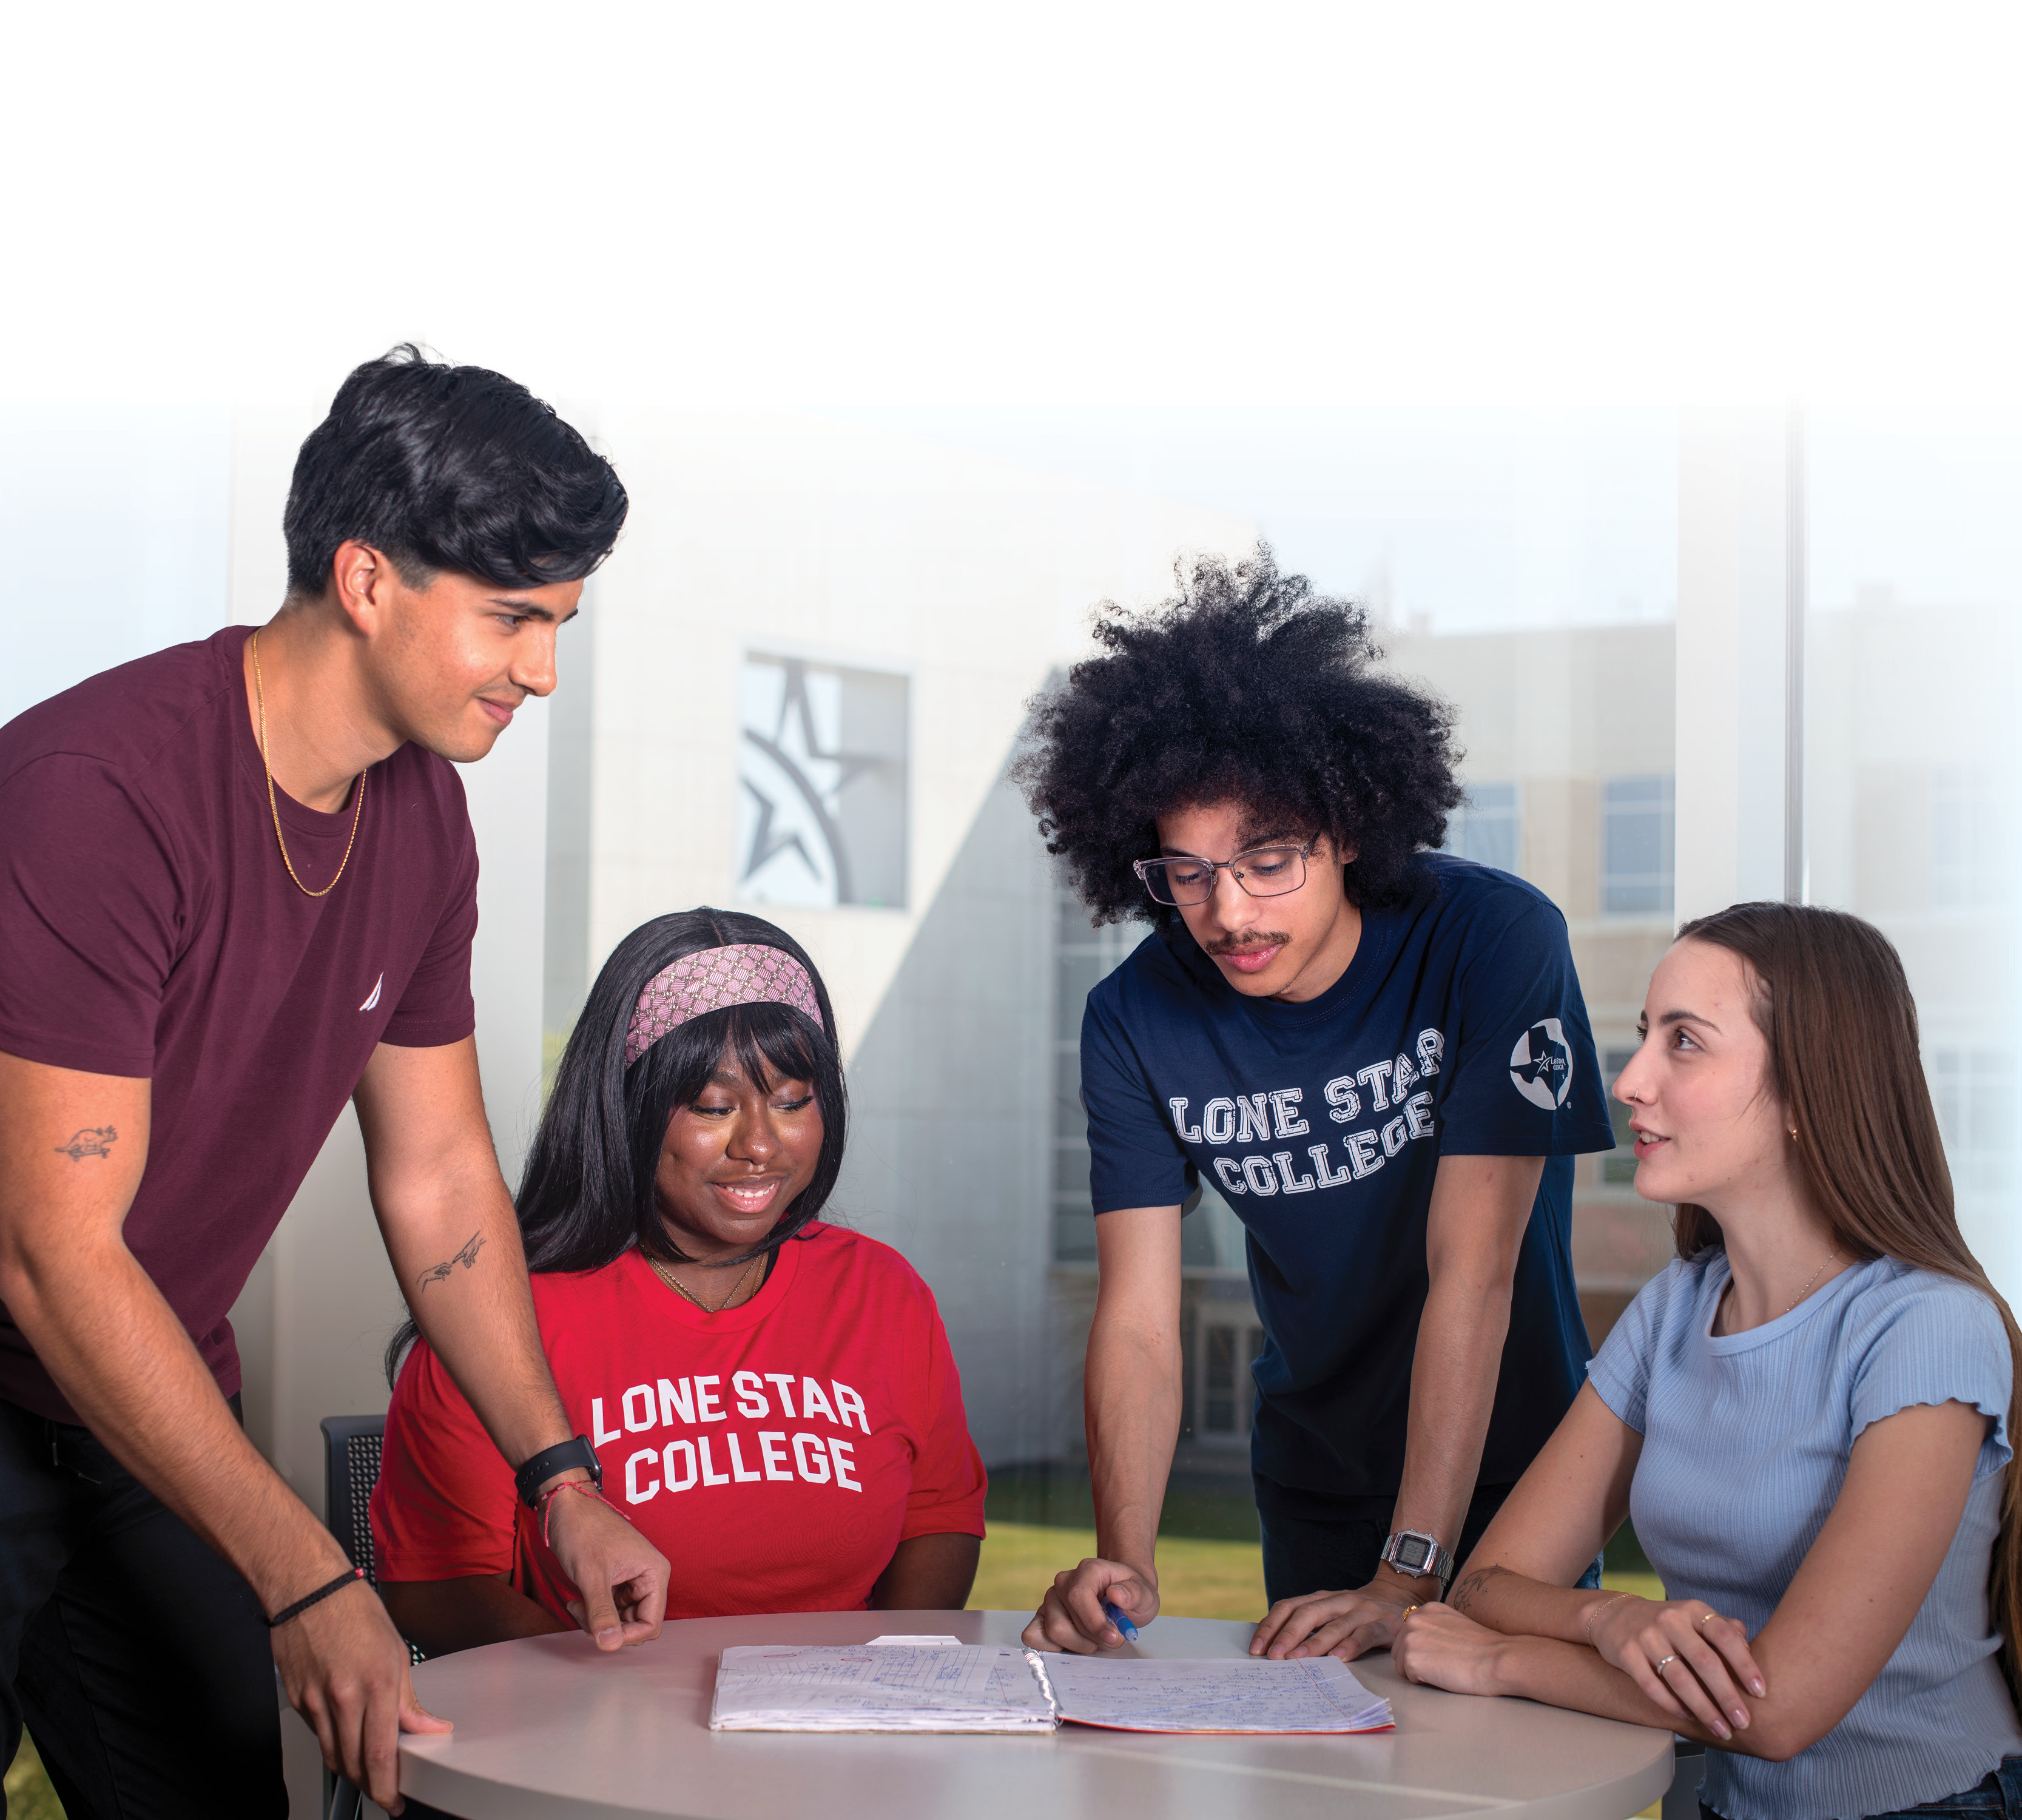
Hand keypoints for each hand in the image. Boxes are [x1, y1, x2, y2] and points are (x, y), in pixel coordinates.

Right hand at [272, 1576, 450, 1815]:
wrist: (308, 1590)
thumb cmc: (354, 1611)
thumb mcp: (395, 1650)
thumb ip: (408, 1700)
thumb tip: (429, 1728)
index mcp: (376, 1682)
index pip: (380, 1753)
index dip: (387, 1787)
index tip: (394, 1802)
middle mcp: (344, 1696)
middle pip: (353, 1764)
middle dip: (370, 1786)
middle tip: (385, 1791)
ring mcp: (316, 1701)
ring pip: (333, 1756)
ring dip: (351, 1771)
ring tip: (368, 1772)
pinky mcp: (297, 1702)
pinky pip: (318, 1736)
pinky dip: (334, 1745)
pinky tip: (346, 1737)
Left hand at [545, 1481, 669, 1648]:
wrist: (566, 1506)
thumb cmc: (583, 1530)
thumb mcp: (592, 1575)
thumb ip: (602, 1613)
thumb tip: (610, 1646)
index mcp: (654, 1573)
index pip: (651, 1623)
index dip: (627, 1636)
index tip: (600, 1633)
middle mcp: (647, 1577)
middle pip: (636, 1624)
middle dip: (608, 1626)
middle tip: (582, 1615)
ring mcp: (631, 1579)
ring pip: (620, 1619)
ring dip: (597, 1620)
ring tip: (576, 1605)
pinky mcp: (615, 1580)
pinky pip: (610, 1609)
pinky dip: (592, 1611)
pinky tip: (576, 1601)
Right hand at [1021, 1556, 1157, 1652]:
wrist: (1123, 1595)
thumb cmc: (1132, 1593)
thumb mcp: (1145, 1592)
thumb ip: (1134, 1593)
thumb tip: (1115, 1595)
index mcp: (1088, 1570)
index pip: (1078, 1597)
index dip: (1094, 1623)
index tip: (1114, 1637)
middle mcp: (1064, 1582)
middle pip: (1064, 1621)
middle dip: (1091, 1639)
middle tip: (1111, 1638)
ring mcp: (1051, 1599)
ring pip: (1052, 1631)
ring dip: (1078, 1645)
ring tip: (1096, 1640)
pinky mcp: (1043, 1616)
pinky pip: (1034, 1635)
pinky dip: (1053, 1647)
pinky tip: (1075, 1644)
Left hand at [1249, 1565, 1438, 1660]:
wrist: (1401, 1595)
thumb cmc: (1358, 1612)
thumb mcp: (1331, 1612)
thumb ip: (1309, 1626)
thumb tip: (1275, 1649)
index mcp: (1321, 1599)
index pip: (1289, 1606)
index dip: (1271, 1626)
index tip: (1256, 1648)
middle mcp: (1339, 1601)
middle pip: (1308, 1613)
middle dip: (1288, 1635)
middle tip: (1274, 1656)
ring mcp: (1362, 1611)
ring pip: (1335, 1625)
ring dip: (1315, 1643)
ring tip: (1299, 1659)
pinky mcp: (1384, 1624)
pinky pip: (1365, 1635)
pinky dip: (1351, 1646)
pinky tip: (1339, 1658)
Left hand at [1390, 1601, 1513, 1694]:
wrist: (1498, 1660)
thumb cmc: (1483, 1647)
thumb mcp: (1453, 1623)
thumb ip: (1431, 1625)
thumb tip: (1414, 1635)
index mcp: (1426, 1609)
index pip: (1404, 1631)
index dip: (1420, 1647)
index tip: (1438, 1652)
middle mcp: (1414, 1619)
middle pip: (1399, 1649)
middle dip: (1416, 1659)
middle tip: (1443, 1662)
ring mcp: (1410, 1638)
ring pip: (1401, 1664)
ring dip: (1418, 1671)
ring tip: (1444, 1668)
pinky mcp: (1412, 1660)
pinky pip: (1409, 1678)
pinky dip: (1424, 1682)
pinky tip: (1443, 1675)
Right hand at [1588, 1593, 1764, 1741]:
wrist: (1614, 1616)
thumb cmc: (1667, 1624)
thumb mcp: (1694, 1617)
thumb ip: (1723, 1628)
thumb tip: (1751, 1648)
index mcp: (1692, 1610)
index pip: (1724, 1635)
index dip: (1744, 1664)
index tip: (1761, 1692)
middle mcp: (1670, 1620)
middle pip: (1704, 1661)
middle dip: (1727, 1696)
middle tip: (1744, 1722)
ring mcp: (1646, 1636)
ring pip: (1680, 1678)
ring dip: (1704, 1709)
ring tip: (1721, 1729)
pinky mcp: (1626, 1653)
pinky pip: (1652, 1685)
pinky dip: (1673, 1704)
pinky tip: (1688, 1716)